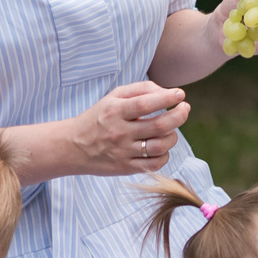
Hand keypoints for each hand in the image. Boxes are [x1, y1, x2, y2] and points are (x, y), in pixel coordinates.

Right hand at [58, 79, 190, 176]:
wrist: (73, 146)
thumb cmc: (99, 117)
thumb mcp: (113, 97)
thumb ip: (140, 89)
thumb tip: (167, 92)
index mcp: (115, 111)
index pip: (145, 104)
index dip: (166, 98)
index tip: (180, 94)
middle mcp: (120, 132)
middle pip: (158, 126)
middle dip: (178, 116)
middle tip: (184, 108)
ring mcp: (123, 152)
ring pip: (160, 146)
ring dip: (173, 136)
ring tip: (172, 129)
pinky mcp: (126, 167)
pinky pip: (154, 164)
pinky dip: (165, 155)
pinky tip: (163, 147)